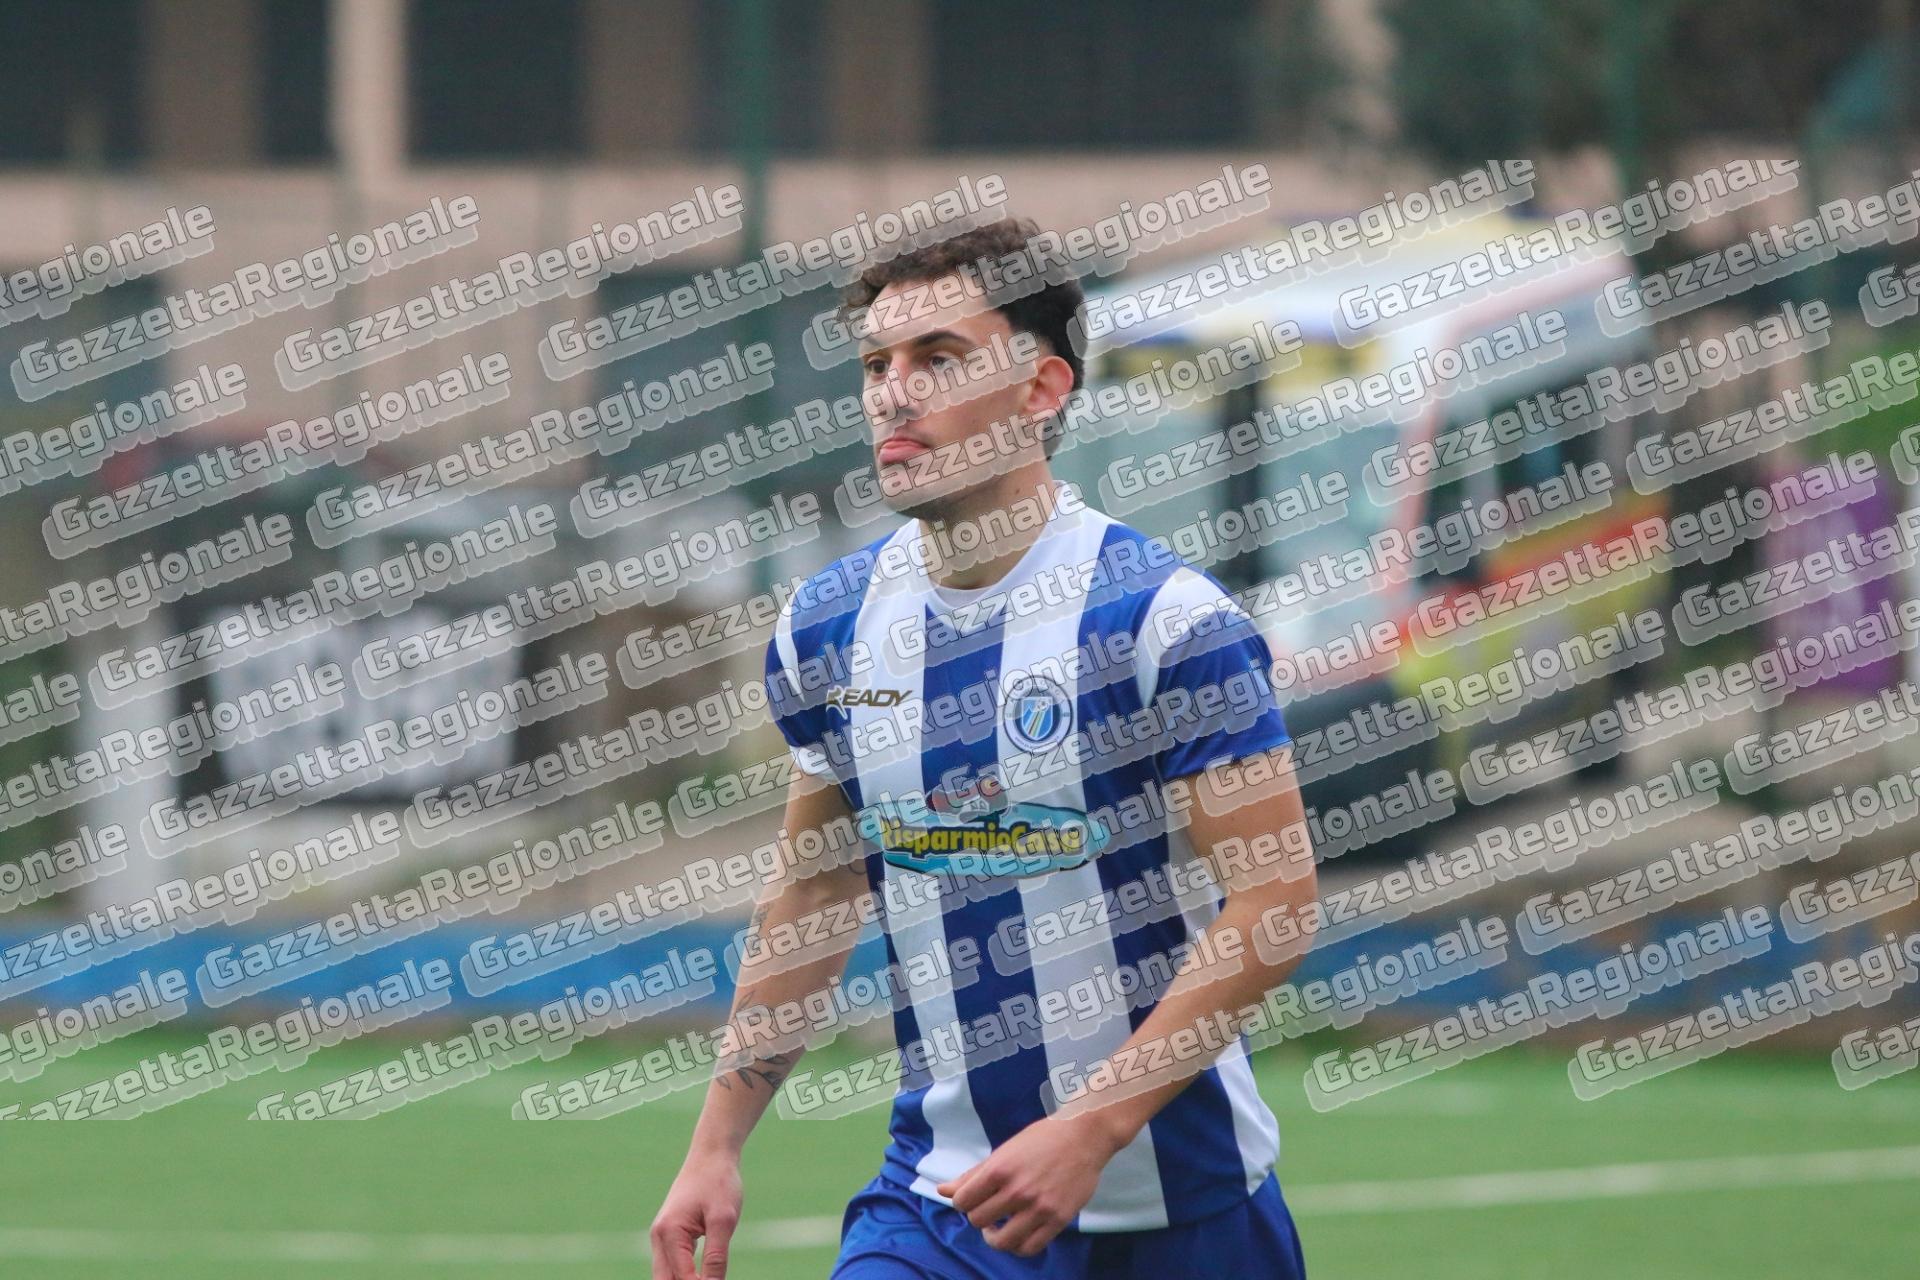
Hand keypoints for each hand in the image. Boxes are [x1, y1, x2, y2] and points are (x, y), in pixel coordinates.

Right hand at [650, 1154, 743, 1279]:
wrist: (712, 1155)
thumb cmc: (718, 1183)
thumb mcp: (723, 1220)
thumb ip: (716, 1257)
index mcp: (669, 1233)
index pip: (683, 1279)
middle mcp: (659, 1237)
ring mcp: (662, 1236)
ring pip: (666, 1276)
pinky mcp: (671, 1235)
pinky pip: (673, 1265)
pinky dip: (684, 1276)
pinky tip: (703, 1278)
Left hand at [935, 1111, 1125, 1256]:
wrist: (1084, 1136)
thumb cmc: (1042, 1139)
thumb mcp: (1004, 1151)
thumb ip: (973, 1174)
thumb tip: (942, 1190)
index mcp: (1000, 1169)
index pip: (963, 1200)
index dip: (962, 1202)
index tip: (972, 1199)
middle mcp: (1017, 1190)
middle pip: (978, 1220)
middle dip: (978, 1216)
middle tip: (987, 1209)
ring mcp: (1039, 1208)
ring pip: (1002, 1240)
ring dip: (994, 1237)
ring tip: (997, 1229)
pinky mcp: (1057, 1220)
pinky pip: (1029, 1247)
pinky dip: (1017, 1247)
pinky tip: (1016, 1235)